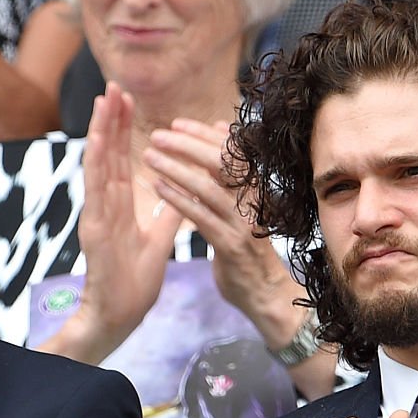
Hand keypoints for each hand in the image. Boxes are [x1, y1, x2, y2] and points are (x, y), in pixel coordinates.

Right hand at [43, 81, 182, 363]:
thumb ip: (168, 214)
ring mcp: (97, 213)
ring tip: (105, 98)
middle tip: (115, 84)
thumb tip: (182, 192)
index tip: (130, 102)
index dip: (125, 130)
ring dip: (101, 130)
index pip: (122, 160)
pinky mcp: (95, 226)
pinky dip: (97, 162)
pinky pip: (95, 188)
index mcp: (119, 206)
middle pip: (108, 153)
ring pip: (98, 163)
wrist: (121, 312)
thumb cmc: (135, 280)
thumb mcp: (159, 240)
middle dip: (112, 119)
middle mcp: (105, 204)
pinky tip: (98, 139)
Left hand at [144, 119, 305, 350]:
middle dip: (187, 145)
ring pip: (208, 187)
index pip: (232, 150)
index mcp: (256, 189)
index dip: (203, 134)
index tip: (176, 124)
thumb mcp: (244, 203)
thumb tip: (222, 129)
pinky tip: (158, 189)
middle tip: (158, 136)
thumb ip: (232, 171)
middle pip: (222, 162)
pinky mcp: (230, 246)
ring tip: (149, 158)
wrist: (267, 293)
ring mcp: (242, 224)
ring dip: (176, 169)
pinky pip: (201, 217)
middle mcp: (253, 202)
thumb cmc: (251, 247)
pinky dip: (178, 200)